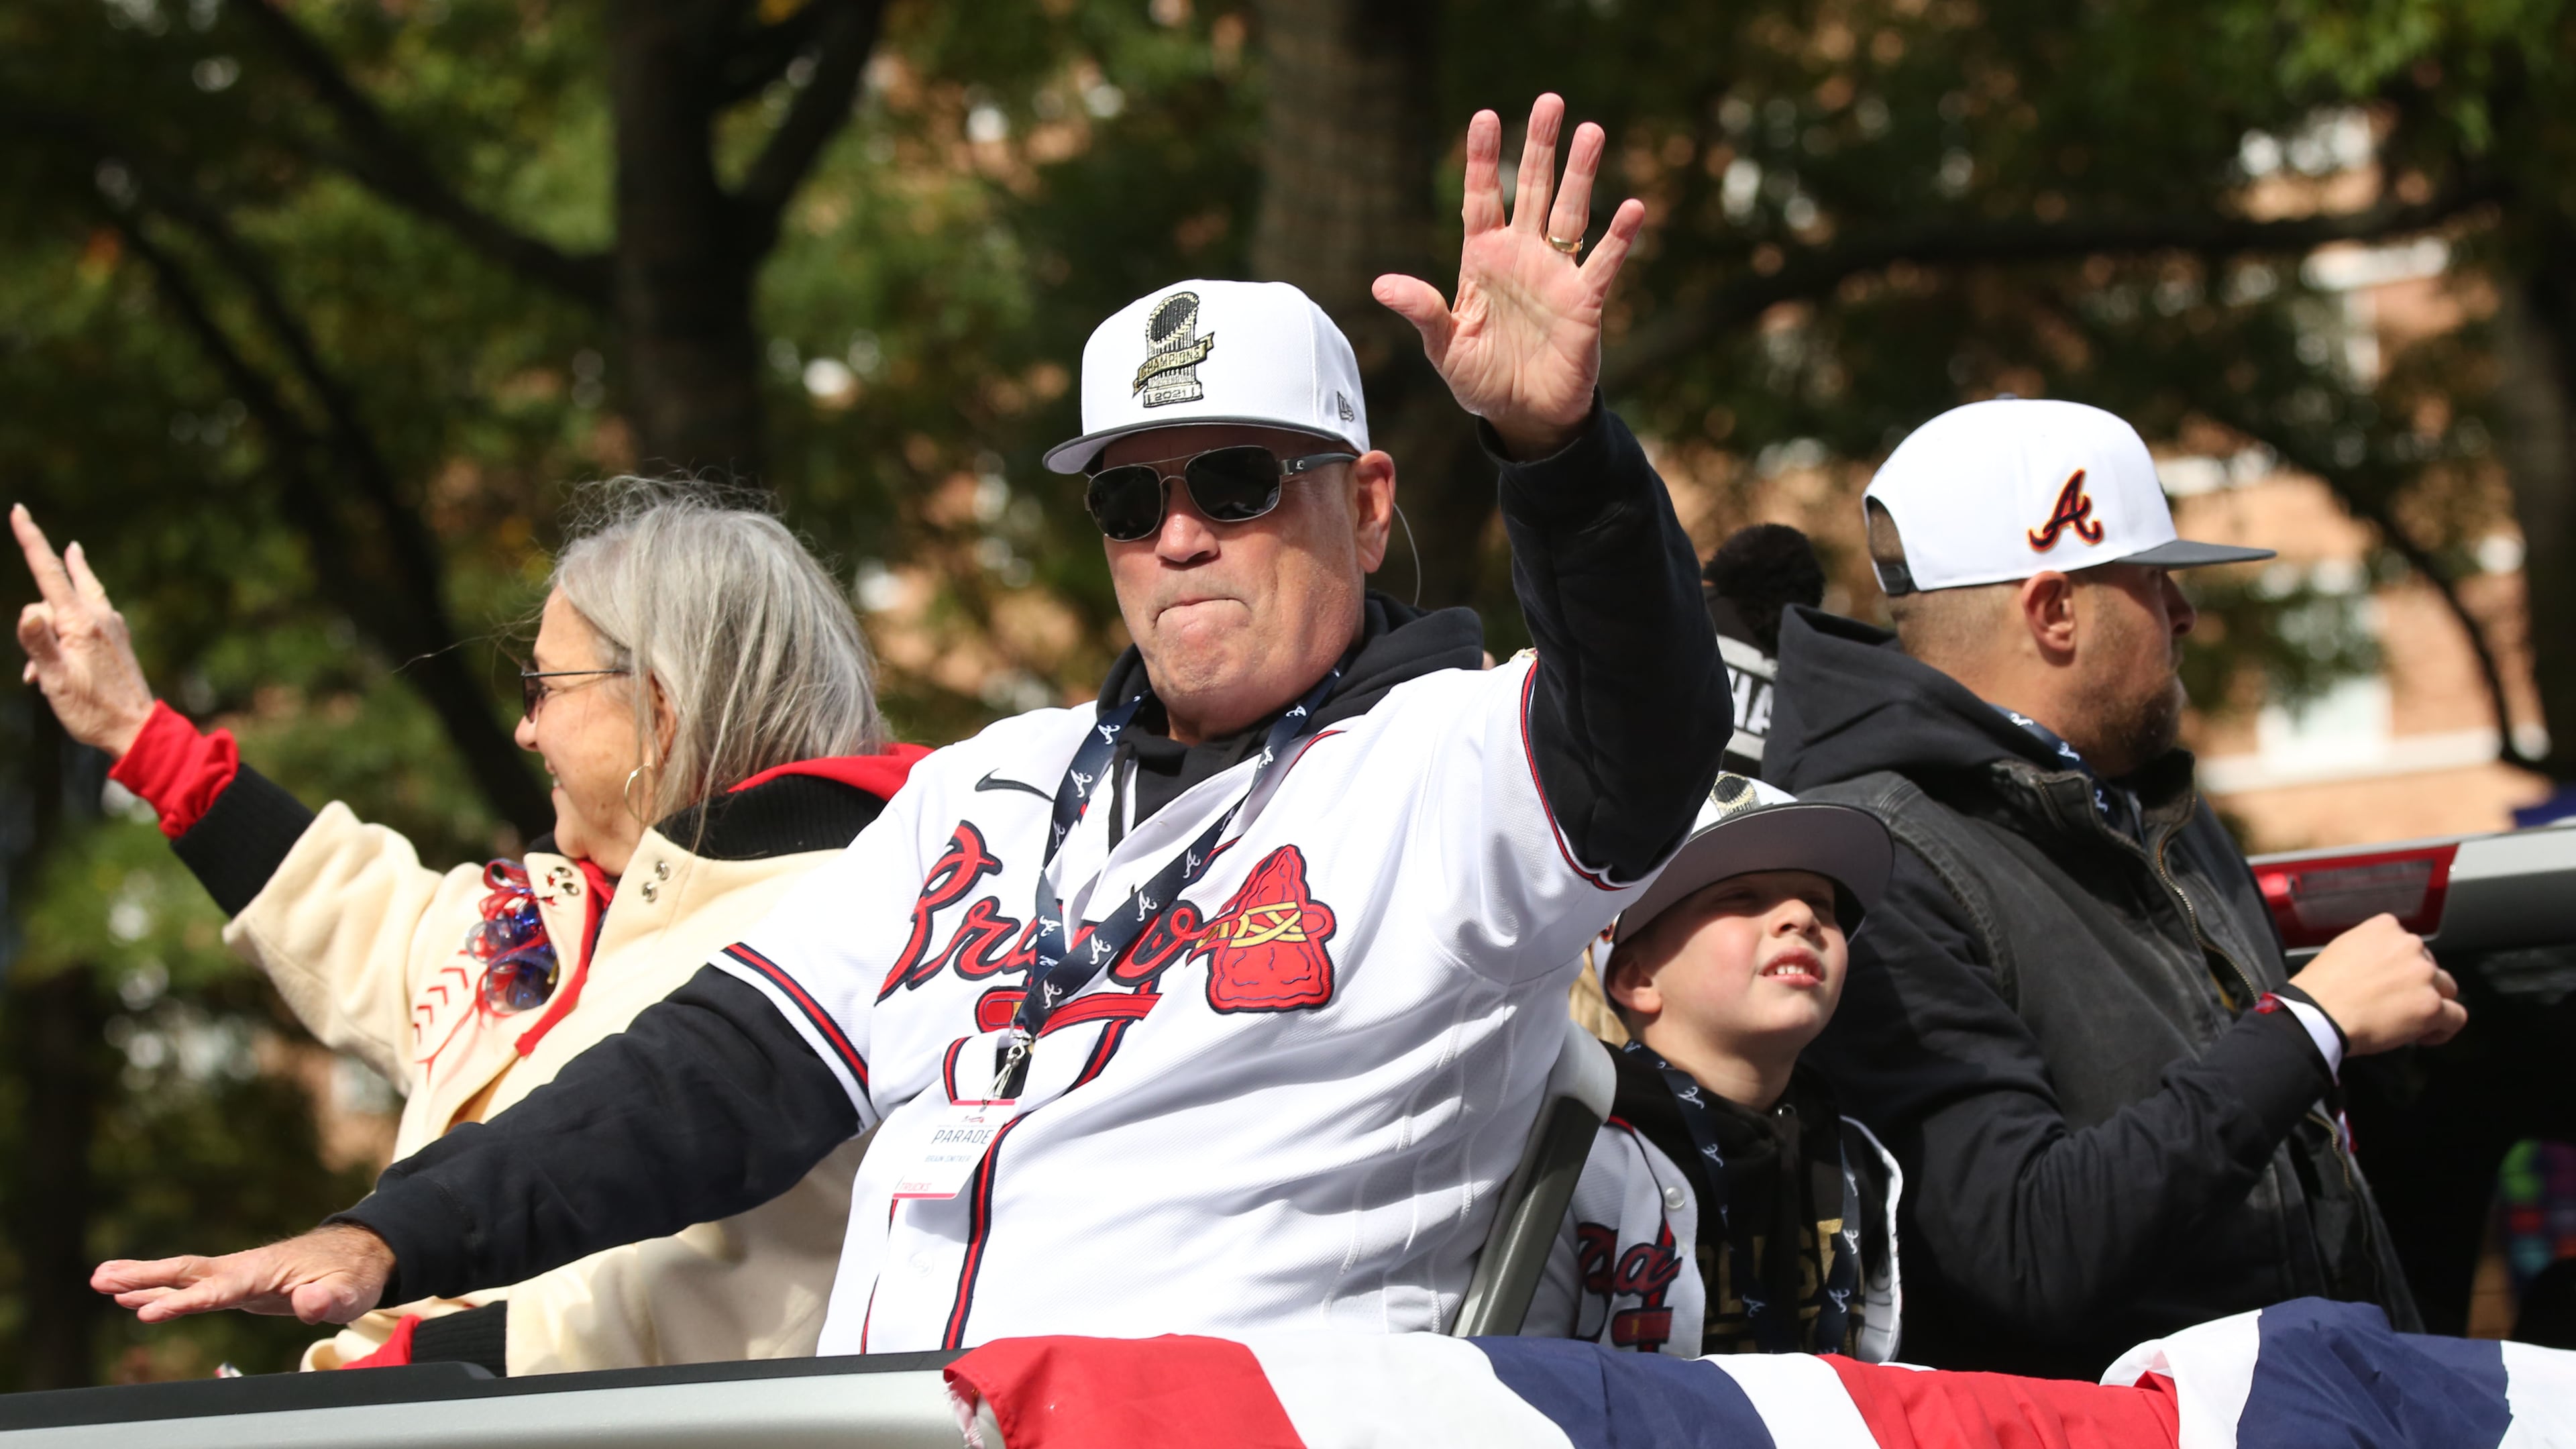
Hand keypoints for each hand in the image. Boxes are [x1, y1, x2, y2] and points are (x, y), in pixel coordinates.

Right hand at [13, 504, 156, 757]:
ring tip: (41, 669)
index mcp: (80, 622)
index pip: (48, 571)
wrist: (137, 729)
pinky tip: (57, 660)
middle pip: (59, 588)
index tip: (19, 510)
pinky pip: (86, 619)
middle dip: (42, 597)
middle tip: (33, 599)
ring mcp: (112, 626)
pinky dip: (66, 632)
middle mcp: (99, 617)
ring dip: (51, 624)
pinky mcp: (117, 638)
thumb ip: (38, 643)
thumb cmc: (92, 709)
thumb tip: (28, 609)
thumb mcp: (55, 680)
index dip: (31, 539)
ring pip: (73, 603)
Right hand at [92, 1222, 394, 1325]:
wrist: (359, 1255)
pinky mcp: (238, 1285)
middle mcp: (243, 1269)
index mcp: (265, 1272)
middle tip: (100, 1279)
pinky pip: (192, 1288)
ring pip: (184, 1276)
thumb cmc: (352, 1275)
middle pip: (187, 1273)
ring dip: (143, 1279)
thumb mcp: (348, 1292)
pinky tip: (132, 1300)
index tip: (146, 1311)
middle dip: (144, 1277)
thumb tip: (307, 1303)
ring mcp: (238, 1275)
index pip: (216, 1290)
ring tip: (99, 1282)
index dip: (182, 1301)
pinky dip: (162, 1291)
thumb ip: (328, 1299)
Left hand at [1373, 94, 1647, 460]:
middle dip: (1539, 147)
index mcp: (1482, 261)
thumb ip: (1423, 311)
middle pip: (1532, 190)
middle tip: (1548, 101)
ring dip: (1582, 174)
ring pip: (1571, 212)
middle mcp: (1521, 257)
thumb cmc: (1480, 381)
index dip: (1482, 160)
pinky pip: (1605, 262)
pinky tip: (1634, 208)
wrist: (1525, 417)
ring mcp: (1556, 274)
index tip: (1485, 117)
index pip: (1481, 199)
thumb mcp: (1444, 347)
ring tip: (1591, 131)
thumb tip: (1381, 285)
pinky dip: (1619, 238)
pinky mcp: (1586, 301)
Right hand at [2287, 913, 2466, 1054]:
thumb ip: (2370, 949)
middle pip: (2430, 966)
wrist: (2317, 1013)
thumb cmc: (2320, 988)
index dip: (2402, 966)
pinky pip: (2456, 1017)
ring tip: (2410, 1021)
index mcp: (2385, 927)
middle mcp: (2410, 945)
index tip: (2391, 982)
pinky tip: (2425, 1035)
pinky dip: (2444, 1029)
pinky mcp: (2432, 1005)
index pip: (2409, 945)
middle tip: (2395, 1004)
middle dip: (2418, 985)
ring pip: (2446, 989)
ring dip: (2431, 1003)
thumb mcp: (2342, 949)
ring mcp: (2424, 975)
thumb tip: (2383, 967)